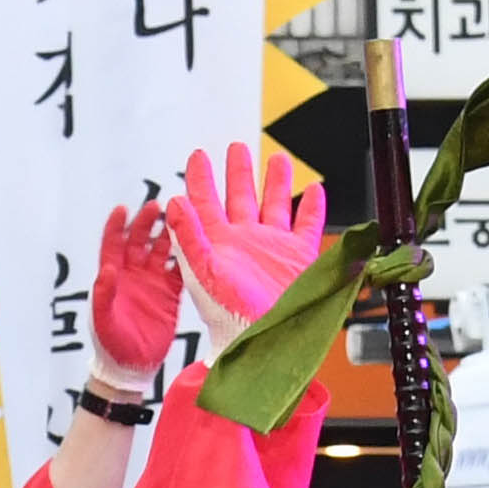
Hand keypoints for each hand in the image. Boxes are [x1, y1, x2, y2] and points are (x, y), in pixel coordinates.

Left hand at [87, 199, 184, 387]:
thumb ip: (104, 295)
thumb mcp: (103, 321)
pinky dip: (188, 258)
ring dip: (169, 234)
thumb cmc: (111, 345)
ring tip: (180, 218)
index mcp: (113, 276)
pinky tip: (197, 245)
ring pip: (162, 250)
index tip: (123, 209)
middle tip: (157, 207)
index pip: (112, 244)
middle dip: (146, 222)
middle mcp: (133, 273)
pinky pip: (181, 270)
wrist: (132, 368)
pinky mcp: (171, 293)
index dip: (116, 226)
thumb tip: (106, 270)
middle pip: (139, 239)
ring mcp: (153, 281)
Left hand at [162, 143, 327, 352]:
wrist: (265, 339)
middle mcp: (244, 242)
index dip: (201, 178)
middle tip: (237, 147)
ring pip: (275, 206)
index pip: (205, 202)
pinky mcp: (298, 258)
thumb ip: (188, 237)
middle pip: (240, 198)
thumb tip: (173, 202)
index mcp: (217, 243)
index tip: (199, 154)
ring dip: (276, 183)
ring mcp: (272, 248)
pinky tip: (315, 192)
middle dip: (239, 172)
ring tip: (278, 159)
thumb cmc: (229, 315)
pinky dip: (312, 209)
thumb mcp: (202, 272)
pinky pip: (307, 227)